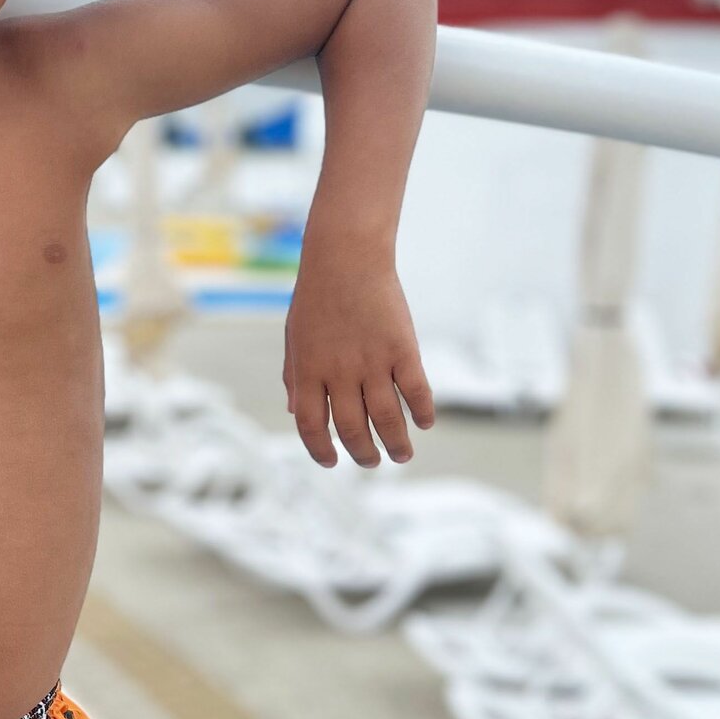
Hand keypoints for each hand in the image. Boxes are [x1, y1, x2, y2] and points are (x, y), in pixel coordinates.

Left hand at [282, 244, 434, 467]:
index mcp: (308, 370)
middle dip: (363, 454)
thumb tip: (295, 413)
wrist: (345, 256)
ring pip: (388, 418)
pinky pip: (416, 390)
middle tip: (372, 461)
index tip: (332, 462)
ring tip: (402, 455)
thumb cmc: (316, 297)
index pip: (311, 425)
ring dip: (396, 443)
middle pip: (352, 429)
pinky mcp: (402, 348)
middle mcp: (339, 371)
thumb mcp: (295, 337)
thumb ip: (294, 377)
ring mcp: (373, 361)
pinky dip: (423, 411)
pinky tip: (425, 423)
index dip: (320, 450)